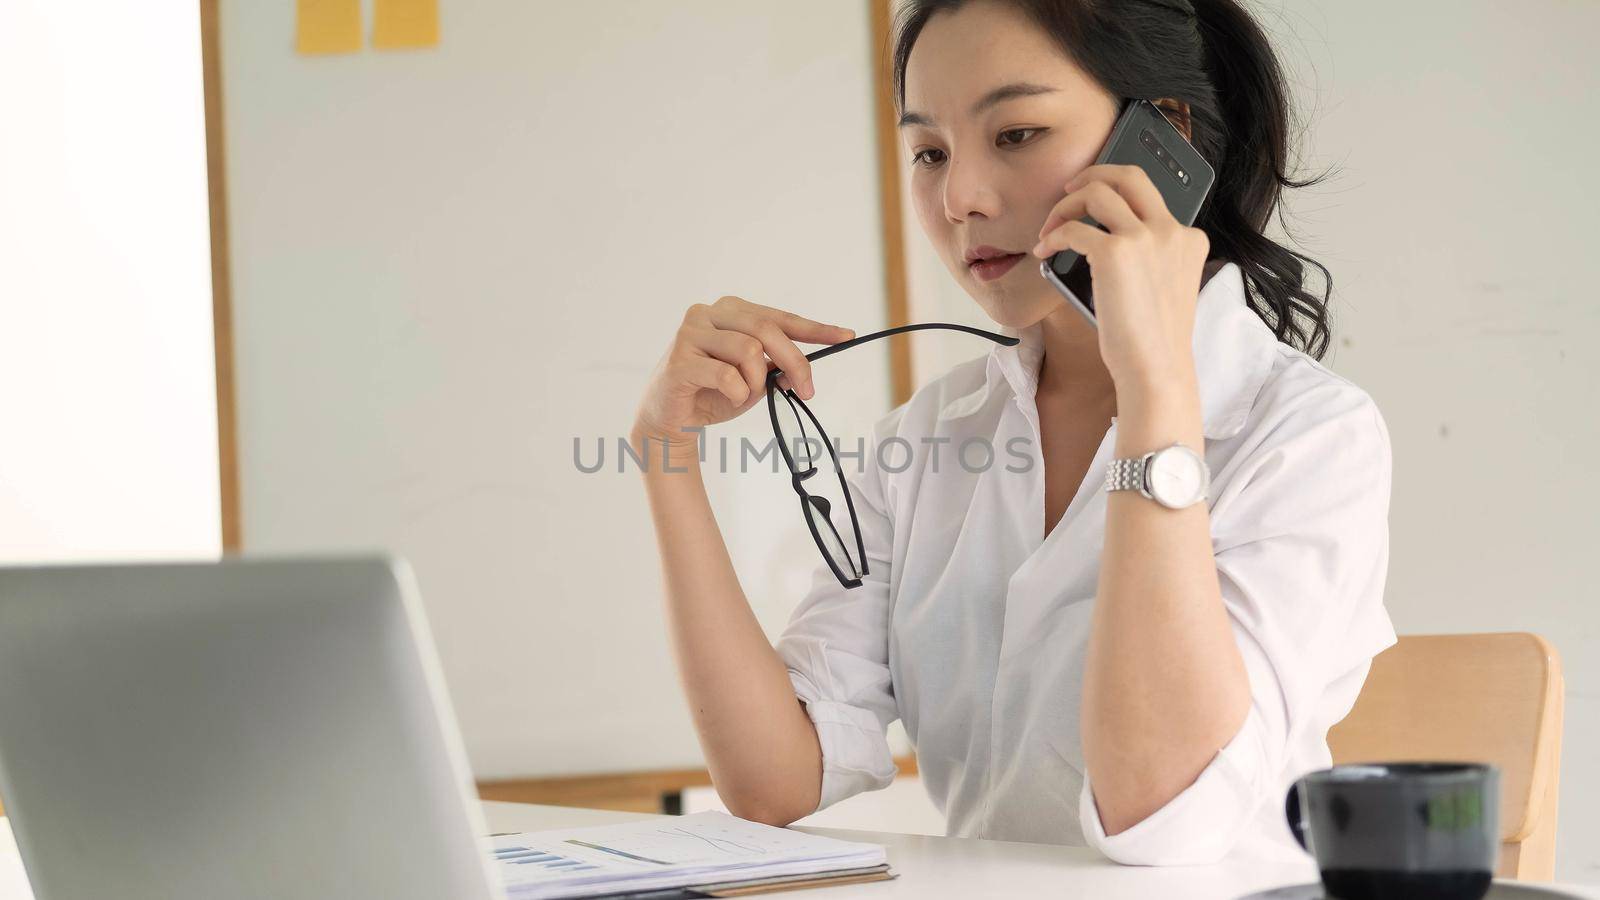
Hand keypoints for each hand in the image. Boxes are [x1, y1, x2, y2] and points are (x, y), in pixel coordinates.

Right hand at [633, 296, 853, 448]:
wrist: (669, 421)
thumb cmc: (713, 394)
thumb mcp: (753, 378)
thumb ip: (775, 366)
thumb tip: (803, 369)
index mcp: (729, 311)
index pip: (779, 317)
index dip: (815, 328)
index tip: (846, 336)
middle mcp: (708, 313)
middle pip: (766, 329)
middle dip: (795, 361)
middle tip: (807, 390)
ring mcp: (690, 334)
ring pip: (748, 350)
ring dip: (757, 381)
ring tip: (746, 395)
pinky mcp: (679, 360)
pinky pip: (726, 374)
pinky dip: (737, 392)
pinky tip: (729, 398)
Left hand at [1030, 164, 1208, 393]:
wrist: (1156, 369)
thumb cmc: (1153, 341)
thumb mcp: (1165, 287)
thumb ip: (1151, 259)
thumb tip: (1105, 241)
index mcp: (1188, 239)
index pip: (1151, 198)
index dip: (1117, 196)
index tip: (1093, 205)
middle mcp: (1171, 230)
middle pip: (1130, 175)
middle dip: (1094, 173)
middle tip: (1069, 190)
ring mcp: (1144, 237)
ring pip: (1097, 191)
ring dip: (1065, 206)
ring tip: (1049, 229)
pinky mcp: (1115, 252)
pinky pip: (1073, 228)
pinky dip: (1053, 236)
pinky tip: (1044, 252)